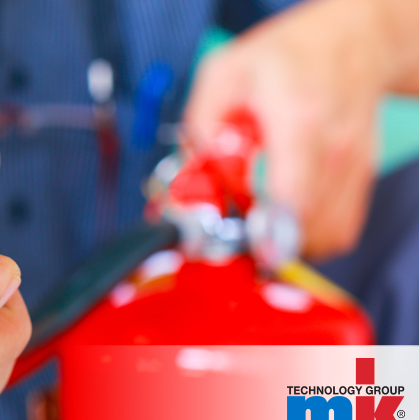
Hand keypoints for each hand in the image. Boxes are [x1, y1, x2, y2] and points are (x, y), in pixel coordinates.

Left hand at [184, 0, 392, 258]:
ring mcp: (353, 166)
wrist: (351, 42)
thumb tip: (192, 179)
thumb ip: (201, 127)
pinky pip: (339, 230)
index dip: (264, 233)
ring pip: (325, 236)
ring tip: (259, 218)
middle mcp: (333, 148)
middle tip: (236, 229)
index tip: (239, 242)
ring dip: (285, 241)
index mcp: (297, 119)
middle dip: (264, 241)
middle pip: (305, 227)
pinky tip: (283, 217)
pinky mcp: (361, 179)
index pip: (291, 196)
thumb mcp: (222, 74)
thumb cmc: (283, 58)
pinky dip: (308, 237)